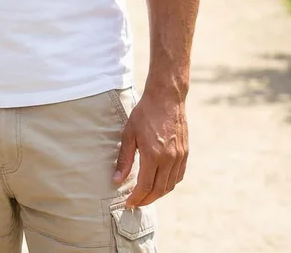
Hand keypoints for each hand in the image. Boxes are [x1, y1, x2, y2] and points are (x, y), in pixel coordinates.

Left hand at [113, 88, 188, 207]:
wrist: (166, 99)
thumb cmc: (144, 114)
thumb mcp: (129, 134)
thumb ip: (124, 159)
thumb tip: (117, 180)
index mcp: (153, 155)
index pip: (145, 186)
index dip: (136, 198)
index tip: (128, 203)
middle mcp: (169, 159)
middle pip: (159, 190)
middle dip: (146, 200)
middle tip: (136, 203)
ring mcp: (180, 157)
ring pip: (170, 185)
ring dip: (158, 194)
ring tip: (146, 196)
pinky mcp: (185, 153)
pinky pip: (178, 176)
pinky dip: (169, 184)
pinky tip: (160, 184)